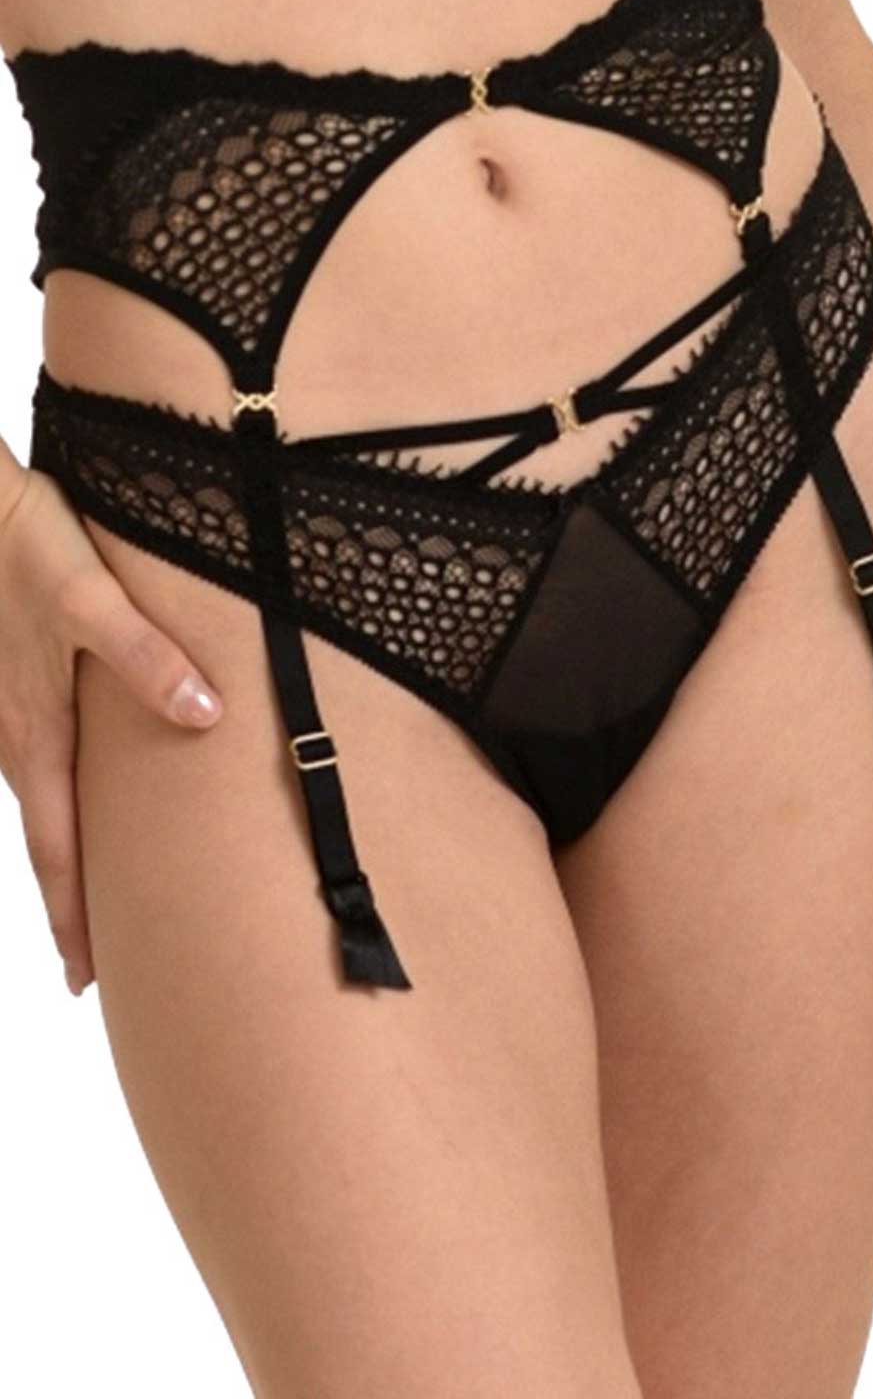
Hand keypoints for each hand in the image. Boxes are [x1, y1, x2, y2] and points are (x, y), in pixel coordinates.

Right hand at [0, 467, 222, 997]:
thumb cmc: (27, 544)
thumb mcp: (90, 599)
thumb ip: (146, 659)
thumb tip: (204, 716)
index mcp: (34, 732)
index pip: (57, 848)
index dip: (72, 913)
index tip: (86, 977)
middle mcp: (13, 734)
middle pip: (47, 841)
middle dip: (68, 906)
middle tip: (90, 968)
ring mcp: (8, 710)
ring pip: (42, 804)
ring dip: (63, 858)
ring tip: (89, 902)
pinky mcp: (14, 682)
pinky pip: (37, 764)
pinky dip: (57, 806)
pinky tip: (76, 801)